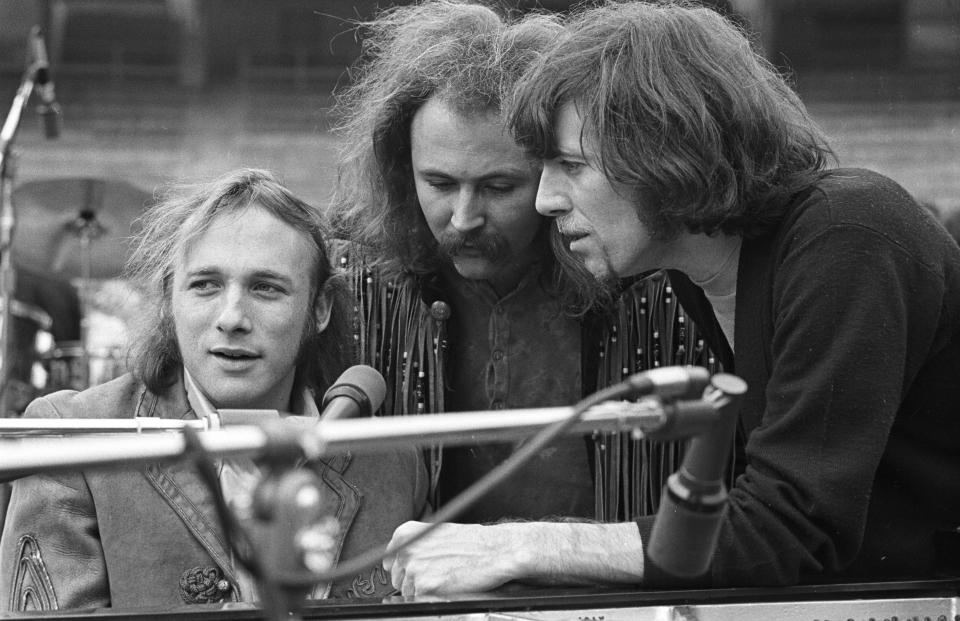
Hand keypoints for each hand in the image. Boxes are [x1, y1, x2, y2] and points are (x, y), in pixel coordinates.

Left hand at [382, 521, 522, 595]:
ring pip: (407, 592)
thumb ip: (415, 545)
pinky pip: (419, 600)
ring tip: (445, 577)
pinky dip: (432, 597)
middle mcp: (405, 550)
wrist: (494, 550)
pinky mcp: (424, 587)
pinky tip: (447, 585)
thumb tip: (400, 561)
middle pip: (397, 579)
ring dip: (423, 590)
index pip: (390, 561)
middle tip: (437, 574)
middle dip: (413, 581)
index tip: (414, 570)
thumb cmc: (472, 542)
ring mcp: (414, 569)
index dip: (403, 569)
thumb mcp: (436, 533)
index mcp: (406, 534)